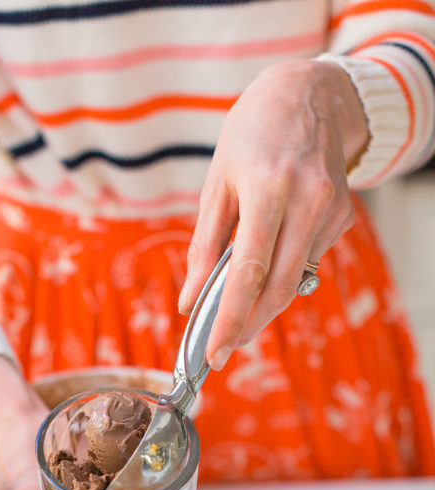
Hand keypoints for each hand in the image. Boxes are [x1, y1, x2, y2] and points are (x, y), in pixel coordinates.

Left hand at [179, 59, 369, 369]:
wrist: (309, 95)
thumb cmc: (251, 137)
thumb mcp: (216, 185)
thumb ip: (204, 247)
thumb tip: (188, 301)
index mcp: (268, 187)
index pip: (249, 270)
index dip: (231, 317)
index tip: (215, 351)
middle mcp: (307, 199)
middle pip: (278, 286)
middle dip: (249, 324)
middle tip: (224, 347)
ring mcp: (331, 208)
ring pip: (295, 279)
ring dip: (264, 302)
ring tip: (238, 307)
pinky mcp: (344, 215)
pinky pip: (307, 260)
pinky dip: (283, 270)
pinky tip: (274, 248)